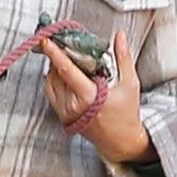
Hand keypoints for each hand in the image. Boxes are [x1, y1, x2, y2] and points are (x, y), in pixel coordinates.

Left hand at [41, 30, 153, 161]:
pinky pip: (50, 92)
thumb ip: (123, 57)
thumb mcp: (129, 83)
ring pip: (50, 82)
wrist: (119, 141)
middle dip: (58, 57)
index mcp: (89, 97)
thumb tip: (119, 35)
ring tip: (69, 58)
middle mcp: (72, 106)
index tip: (47, 40)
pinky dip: (54, 79)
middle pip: (56, 74)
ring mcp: (65, 112)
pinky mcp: (61, 116)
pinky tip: (66, 73)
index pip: (66, 71)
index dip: (55, 54)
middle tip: (66, 43)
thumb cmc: (126, 113)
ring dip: (55, 67)